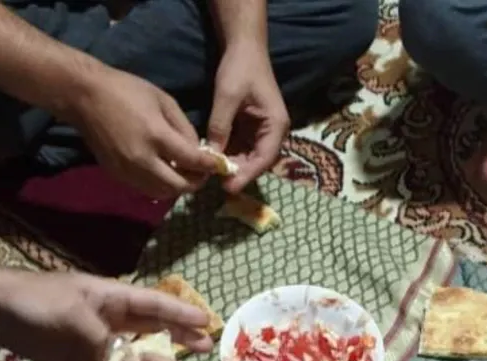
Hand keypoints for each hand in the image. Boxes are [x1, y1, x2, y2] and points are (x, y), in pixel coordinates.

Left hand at [0, 258, 214, 360]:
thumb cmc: (37, 302)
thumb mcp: (73, 316)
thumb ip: (102, 341)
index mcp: (113, 297)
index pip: (155, 304)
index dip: (181, 313)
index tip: (207, 322)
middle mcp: (110, 316)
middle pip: (152, 326)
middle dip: (178, 335)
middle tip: (206, 348)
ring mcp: (96, 337)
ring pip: (135, 349)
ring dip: (156, 359)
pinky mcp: (81, 357)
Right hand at [69, 67, 217, 197]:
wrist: (84, 97)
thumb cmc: (127, 91)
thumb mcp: (164, 101)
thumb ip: (184, 128)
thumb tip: (196, 150)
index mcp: (156, 136)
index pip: (191, 161)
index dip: (210, 166)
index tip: (221, 166)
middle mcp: (142, 159)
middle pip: (178, 186)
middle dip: (196, 182)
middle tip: (202, 173)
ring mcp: (127, 170)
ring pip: (162, 193)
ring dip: (177, 187)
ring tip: (184, 173)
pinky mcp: (116, 174)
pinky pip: (145, 189)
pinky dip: (160, 185)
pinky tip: (164, 172)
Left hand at [206, 43, 289, 191]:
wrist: (244, 48)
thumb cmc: (240, 68)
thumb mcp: (227, 97)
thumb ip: (220, 126)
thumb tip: (210, 155)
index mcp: (276, 124)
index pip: (264, 158)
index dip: (247, 174)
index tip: (229, 187)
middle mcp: (272, 131)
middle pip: (258, 161)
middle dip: (238, 173)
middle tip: (216, 185)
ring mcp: (261, 131)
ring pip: (248, 157)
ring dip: (232, 166)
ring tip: (211, 175)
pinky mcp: (250, 128)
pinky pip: (240, 147)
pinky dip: (228, 154)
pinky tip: (211, 160)